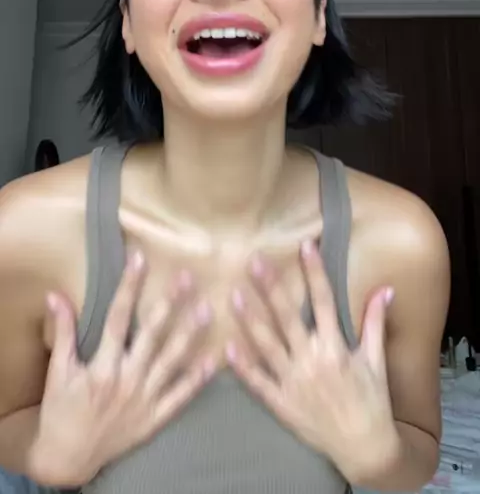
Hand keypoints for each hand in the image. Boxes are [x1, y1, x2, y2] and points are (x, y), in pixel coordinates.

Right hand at [29, 253, 215, 486]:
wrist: (68, 458)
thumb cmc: (61, 410)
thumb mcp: (58, 371)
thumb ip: (62, 331)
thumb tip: (56, 295)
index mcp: (102, 365)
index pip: (118, 316)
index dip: (130, 286)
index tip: (141, 258)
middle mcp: (127, 379)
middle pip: (152, 334)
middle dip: (170, 303)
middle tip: (187, 276)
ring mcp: (144, 399)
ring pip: (172, 361)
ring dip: (190, 334)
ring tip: (208, 308)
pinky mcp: (155, 418)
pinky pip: (181, 396)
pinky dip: (199, 378)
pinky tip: (216, 358)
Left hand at [226, 240, 398, 482]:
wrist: (366, 449)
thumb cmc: (373, 402)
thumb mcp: (376, 360)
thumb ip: (375, 322)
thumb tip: (385, 289)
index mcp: (336, 348)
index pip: (324, 301)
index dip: (314, 272)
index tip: (305, 246)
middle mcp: (312, 361)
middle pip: (287, 318)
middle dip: (271, 288)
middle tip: (254, 262)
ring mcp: (294, 383)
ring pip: (267, 345)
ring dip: (250, 319)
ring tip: (233, 295)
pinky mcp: (282, 403)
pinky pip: (258, 382)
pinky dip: (242, 366)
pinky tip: (226, 346)